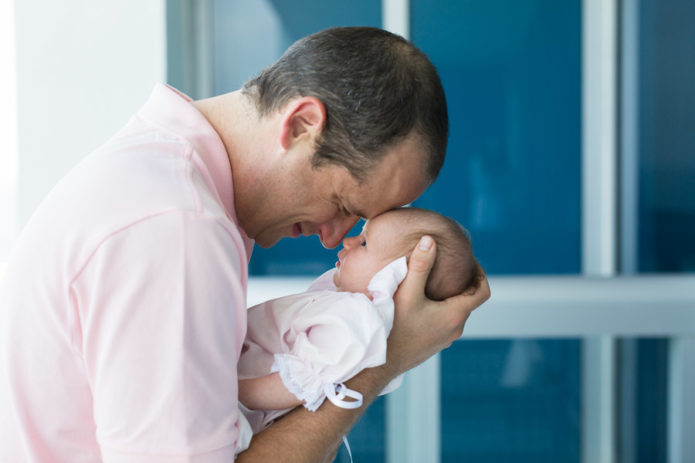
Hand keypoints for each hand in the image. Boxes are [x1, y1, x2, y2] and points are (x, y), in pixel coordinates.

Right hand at [387, 236, 489, 374]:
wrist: (381, 364)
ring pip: (455, 311)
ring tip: (434, 279)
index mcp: (455, 315)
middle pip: (468, 300)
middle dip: (463, 281)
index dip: (480, 273)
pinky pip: (443, 321)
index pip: (483, 291)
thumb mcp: (407, 293)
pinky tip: (420, 300)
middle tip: (449, 264)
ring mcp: (444, 339)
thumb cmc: (394, 328)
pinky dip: (440, 307)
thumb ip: (420, 266)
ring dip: (450, 295)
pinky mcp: (432, 344)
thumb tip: (430, 240)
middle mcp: (455, 329)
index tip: (470, 260)